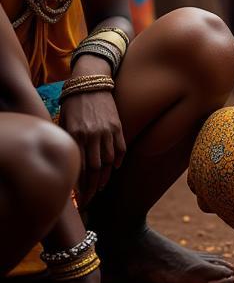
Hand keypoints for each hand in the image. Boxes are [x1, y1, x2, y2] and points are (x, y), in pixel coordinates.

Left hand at [60, 81, 125, 206]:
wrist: (89, 82)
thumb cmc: (72, 104)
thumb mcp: (64, 123)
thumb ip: (68, 144)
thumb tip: (70, 166)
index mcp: (76, 136)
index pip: (80, 169)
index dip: (80, 187)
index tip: (79, 200)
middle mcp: (93, 135)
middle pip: (95, 169)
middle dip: (92, 188)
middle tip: (89, 200)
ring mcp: (107, 130)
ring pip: (109, 161)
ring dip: (105, 177)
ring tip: (100, 188)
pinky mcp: (117, 125)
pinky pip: (120, 147)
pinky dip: (118, 160)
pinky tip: (114, 168)